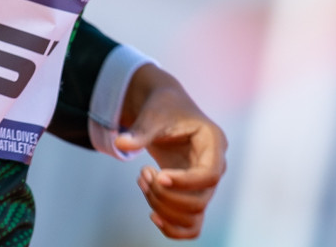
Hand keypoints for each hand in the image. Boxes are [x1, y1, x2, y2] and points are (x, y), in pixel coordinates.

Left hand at [116, 66, 226, 239]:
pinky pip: (192, 225)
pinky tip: (152, 215)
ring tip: (142, 180)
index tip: (158, 176)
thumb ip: (140, 131)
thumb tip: (120, 144)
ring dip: (162, 207)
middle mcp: (215, 166)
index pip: (209, 175)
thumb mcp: (152, 114)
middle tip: (142, 172)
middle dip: (164, 195)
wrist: (164, 109)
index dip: (184, 183)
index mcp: (214, 142)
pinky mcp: (193, 194)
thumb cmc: (163, 108)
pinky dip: (172, 227)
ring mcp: (205, 184)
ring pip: (193, 216)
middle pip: (199, 201)